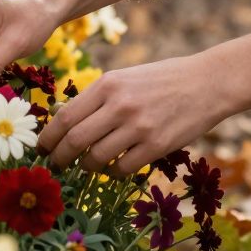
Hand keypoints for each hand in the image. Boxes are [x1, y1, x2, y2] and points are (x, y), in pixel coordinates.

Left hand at [36, 53, 227, 175]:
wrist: (207, 82)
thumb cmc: (163, 79)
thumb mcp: (126, 78)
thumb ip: (97, 97)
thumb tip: (63, 120)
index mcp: (108, 84)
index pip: (65, 117)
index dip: (48, 137)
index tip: (42, 149)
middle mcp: (119, 105)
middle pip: (74, 140)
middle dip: (60, 158)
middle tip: (56, 165)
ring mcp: (138, 127)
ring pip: (96, 159)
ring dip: (87, 167)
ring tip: (87, 166)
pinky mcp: (156, 145)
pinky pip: (122, 168)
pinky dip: (113, 172)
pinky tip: (116, 167)